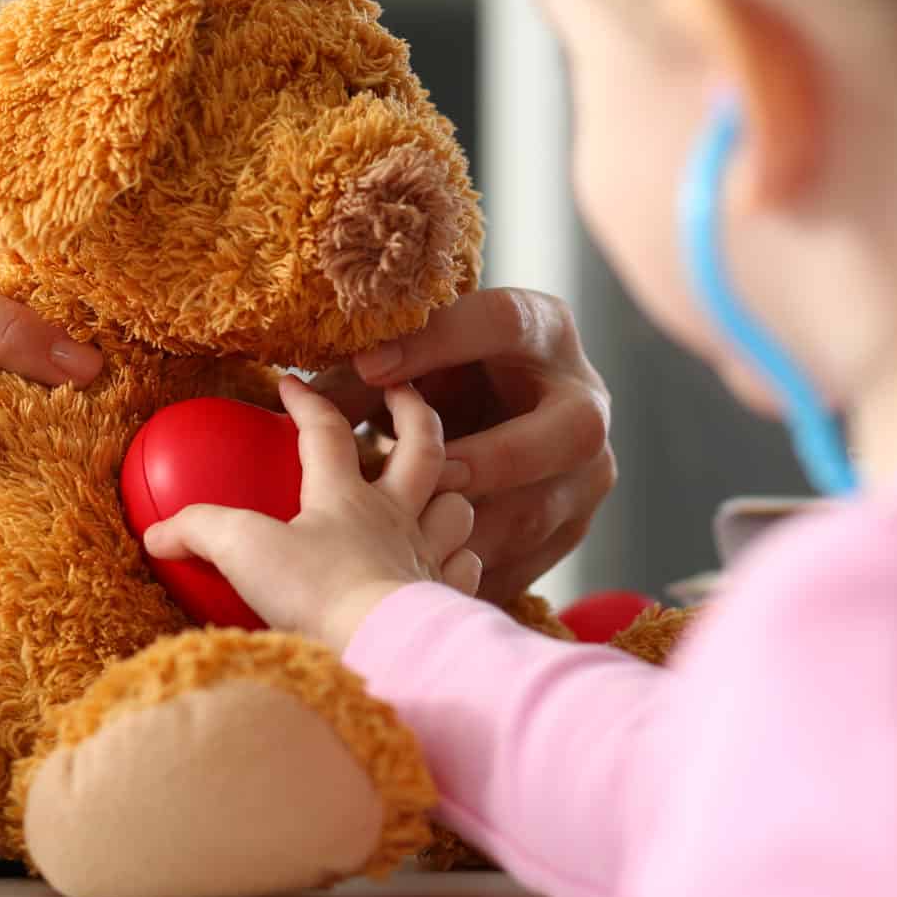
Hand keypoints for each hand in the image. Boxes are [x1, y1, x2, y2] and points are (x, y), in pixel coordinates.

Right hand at [143, 376, 478, 653]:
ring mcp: (425, 556)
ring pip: (455, 505)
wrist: (384, 650)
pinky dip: (460, 557)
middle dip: (413, 410)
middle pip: (422, 445)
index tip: (290, 381)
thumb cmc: (318, 594)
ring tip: (434, 486)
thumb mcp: (244, 552)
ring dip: (447, 490)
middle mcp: (394, 516)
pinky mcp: (443, 599)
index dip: (305, 402)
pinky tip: (448, 559)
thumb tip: (157, 533)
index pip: (325, 431)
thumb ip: (200, 532)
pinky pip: (466, 566)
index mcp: (345, 495)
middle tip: (404, 389)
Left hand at [313, 289, 613, 603]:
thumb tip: (307, 396)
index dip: (439, 344)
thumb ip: (365, 378)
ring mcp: (589, 470)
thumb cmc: (443, 381)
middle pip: (570, 431)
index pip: (504, 324)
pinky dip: (470, 570)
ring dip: (470, 530)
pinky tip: (421, 573)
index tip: (371, 365)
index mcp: (543, 331)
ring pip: (542, 509)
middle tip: (429, 474)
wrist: (495, 419)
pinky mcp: (572, 526)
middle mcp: (584, 400)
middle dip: (495, 459)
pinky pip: (528, 559)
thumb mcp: (413, 365)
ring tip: (404, 540)